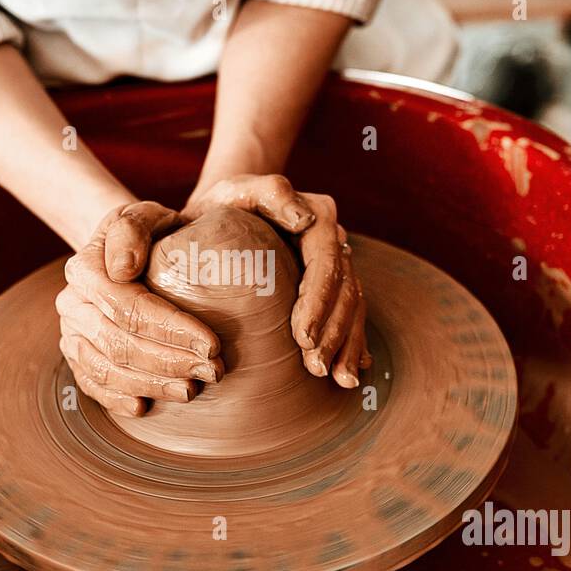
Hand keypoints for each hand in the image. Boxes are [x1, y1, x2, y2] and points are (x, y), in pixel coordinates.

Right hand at [57, 202, 223, 416]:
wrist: (128, 251)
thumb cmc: (148, 234)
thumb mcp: (146, 215)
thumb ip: (133, 228)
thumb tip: (122, 268)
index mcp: (85, 268)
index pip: (129, 307)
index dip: (171, 330)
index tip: (212, 344)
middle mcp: (71, 303)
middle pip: (119, 343)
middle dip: (170, 362)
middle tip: (213, 371)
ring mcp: (71, 333)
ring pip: (106, 369)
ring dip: (151, 384)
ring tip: (192, 390)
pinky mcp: (77, 355)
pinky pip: (92, 384)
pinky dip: (118, 398)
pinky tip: (146, 408)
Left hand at [183, 175, 370, 387]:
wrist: (218, 212)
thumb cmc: (220, 204)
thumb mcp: (236, 190)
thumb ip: (270, 193)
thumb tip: (304, 220)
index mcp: (318, 216)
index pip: (327, 263)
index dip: (319, 302)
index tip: (304, 339)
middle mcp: (332, 240)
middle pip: (345, 290)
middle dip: (335, 332)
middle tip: (316, 368)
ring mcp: (333, 264)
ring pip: (352, 306)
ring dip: (347, 344)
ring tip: (340, 379)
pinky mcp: (327, 286)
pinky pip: (348, 315)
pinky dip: (351, 344)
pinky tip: (350, 371)